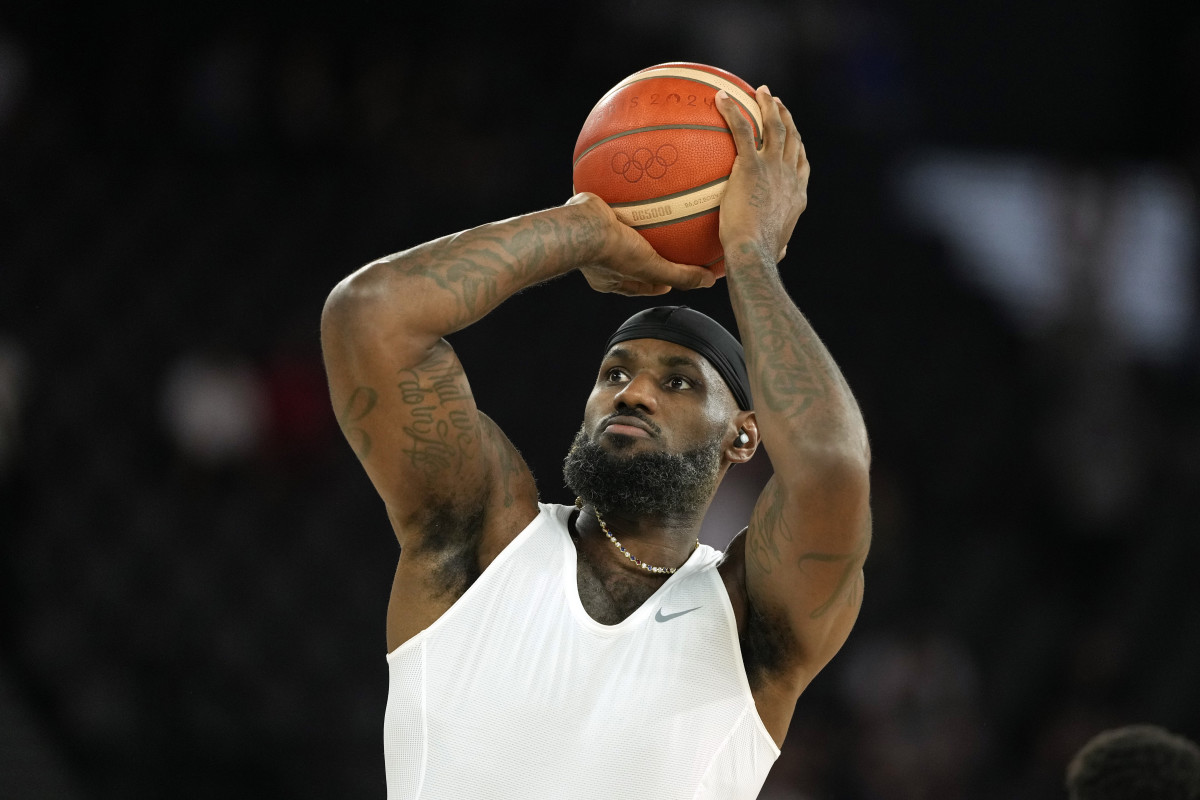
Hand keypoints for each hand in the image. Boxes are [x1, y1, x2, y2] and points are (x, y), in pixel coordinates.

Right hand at [565, 193, 716, 295]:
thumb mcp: (652, 267)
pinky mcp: (587, 211)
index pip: (637, 285)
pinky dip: (621, 195)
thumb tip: (708, 281)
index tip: (669, 281)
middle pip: (626, 258)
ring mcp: (591, 235)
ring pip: (617, 230)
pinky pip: (608, 202)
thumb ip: (680, 275)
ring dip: (632, 224)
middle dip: (642, 255)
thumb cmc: (611, 251)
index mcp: (608, 278)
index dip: (655, 284)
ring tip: (648, 213)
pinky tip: (635, 183)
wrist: (580, 225)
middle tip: (660, 249)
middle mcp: (598, 258)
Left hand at [714, 85, 809, 263]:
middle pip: (792, 139)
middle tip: (777, 104)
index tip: (792, 136)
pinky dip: (733, 110)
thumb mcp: (775, 252)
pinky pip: (742, 129)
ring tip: (761, 93)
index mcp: (797, 195)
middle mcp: (790, 176)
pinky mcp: (752, 164)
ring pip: (775, 127)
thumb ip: (776, 247)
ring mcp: (773, 167)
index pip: (801, 164)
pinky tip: (720, 98)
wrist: (754, 252)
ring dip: (769, 106)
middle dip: (786, 118)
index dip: (797, 147)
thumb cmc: (760, 258)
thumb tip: (776, 255)